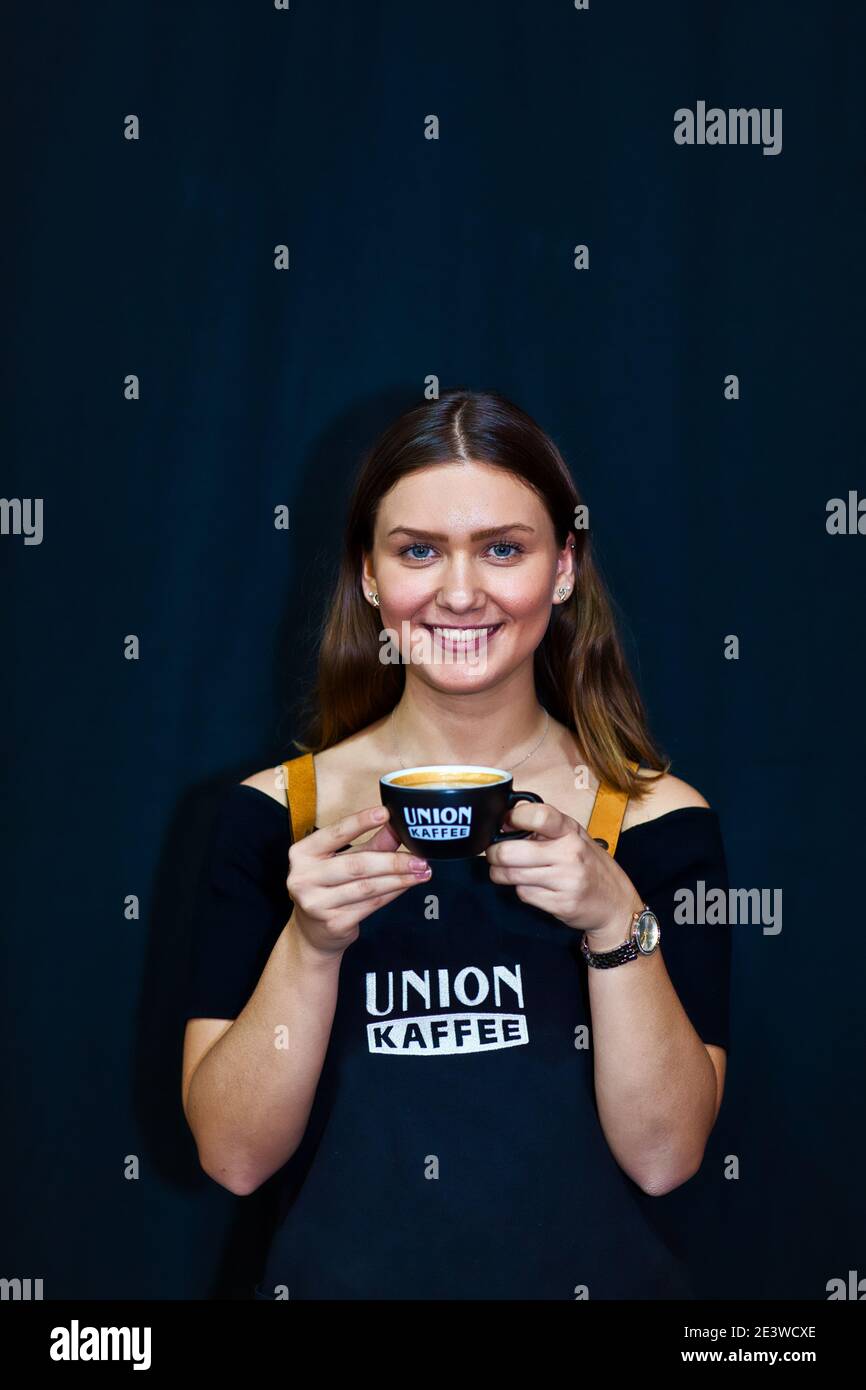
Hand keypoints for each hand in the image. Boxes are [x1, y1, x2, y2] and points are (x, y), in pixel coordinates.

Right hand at [286, 806, 431, 956]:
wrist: (312, 933)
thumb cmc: (329, 887)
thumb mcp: (344, 859)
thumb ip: (372, 843)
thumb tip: (397, 825)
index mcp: (302, 853)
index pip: (335, 833)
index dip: (361, 822)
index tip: (386, 813)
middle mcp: (303, 877)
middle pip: (356, 865)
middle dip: (392, 861)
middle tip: (419, 858)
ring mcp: (316, 903)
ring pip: (367, 887)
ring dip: (399, 879)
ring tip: (421, 872)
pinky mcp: (333, 923)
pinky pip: (371, 905)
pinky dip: (392, 893)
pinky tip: (407, 886)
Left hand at [485, 800, 642, 944]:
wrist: (616, 905)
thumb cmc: (590, 867)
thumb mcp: (575, 838)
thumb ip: (546, 828)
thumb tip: (506, 820)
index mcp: (571, 831)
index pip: (538, 815)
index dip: (513, 818)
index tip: (504, 823)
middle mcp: (570, 853)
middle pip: (511, 852)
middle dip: (494, 854)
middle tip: (493, 854)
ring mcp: (566, 880)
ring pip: (512, 875)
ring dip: (500, 874)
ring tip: (503, 872)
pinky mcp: (561, 903)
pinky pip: (524, 894)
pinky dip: (521, 890)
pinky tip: (530, 887)